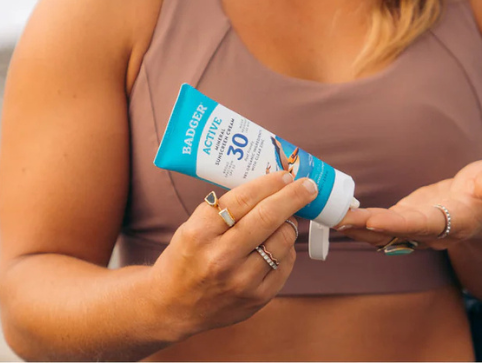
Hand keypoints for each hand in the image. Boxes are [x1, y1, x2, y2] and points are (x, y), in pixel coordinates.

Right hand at [147, 171, 317, 341]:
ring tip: (290, 215)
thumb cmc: (187, 256)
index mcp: (200, 233)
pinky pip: (285, 264)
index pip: (243, 199)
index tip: (286, 174)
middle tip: (308, 185)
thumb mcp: (193, 225)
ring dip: (291, 222)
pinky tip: (280, 242)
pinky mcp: (256, 299)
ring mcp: (240, 282)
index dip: (269, 183)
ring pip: (282, 240)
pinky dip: (287, 248)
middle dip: (293, 196)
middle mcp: (220, 258)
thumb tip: (270, 183)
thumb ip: (227, 207)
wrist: (173, 306)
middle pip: (268, 218)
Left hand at [335, 160, 481, 249]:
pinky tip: (335, 211)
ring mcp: (416, 228)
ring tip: (325, 215)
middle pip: (393, 233)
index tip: (372, 219)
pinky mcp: (406, 219)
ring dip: (354, 225)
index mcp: (454, 224)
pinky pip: (379, 222)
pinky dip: (358, 218)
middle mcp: (430, 233)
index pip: (421, 225)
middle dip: (363, 227)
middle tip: (334, 219)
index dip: (396, 223)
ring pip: (380, 232)